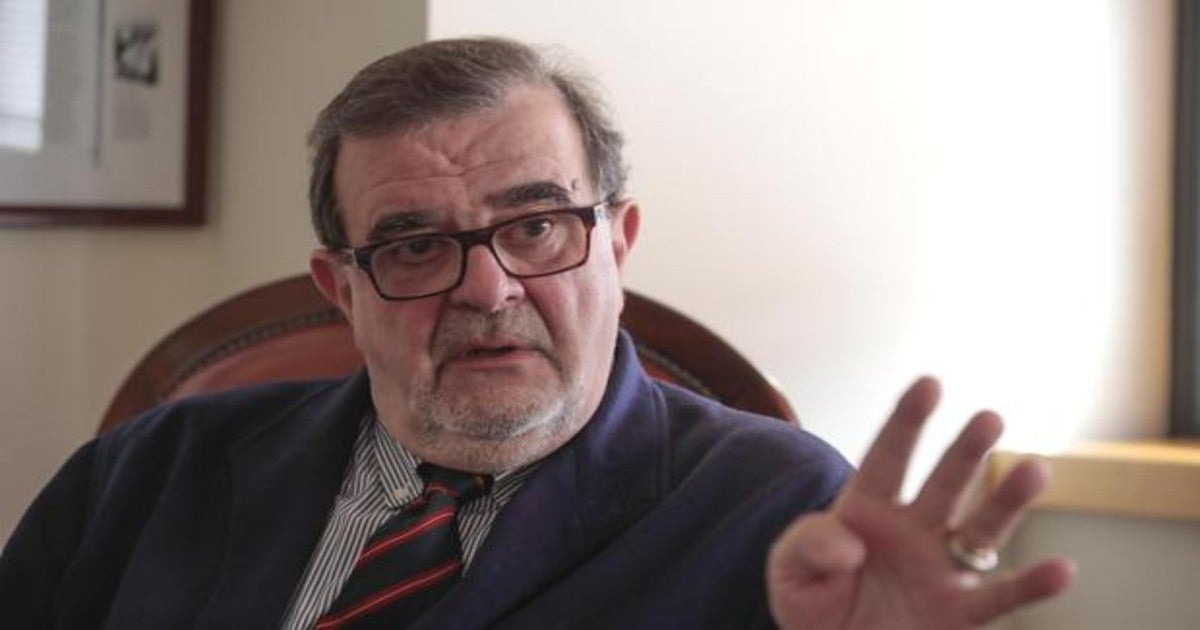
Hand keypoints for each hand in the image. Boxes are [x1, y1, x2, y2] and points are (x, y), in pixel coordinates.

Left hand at [766, 377, 1072, 628]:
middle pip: (944, 484)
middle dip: (964, 451)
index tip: (929, 384)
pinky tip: (1061, 569)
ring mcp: (940, 569)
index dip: (907, 421)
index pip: (888, 458)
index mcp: (867, 510)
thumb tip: (849, 541)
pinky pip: (999, 599)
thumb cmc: (813, 605)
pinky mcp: (958, 613)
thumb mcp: (789, 571)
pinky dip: (1030, 586)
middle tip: (989, 418)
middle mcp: (913, 531)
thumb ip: (807, 544)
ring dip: (1008, 501)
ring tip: (1035, 469)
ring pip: (981, 529)